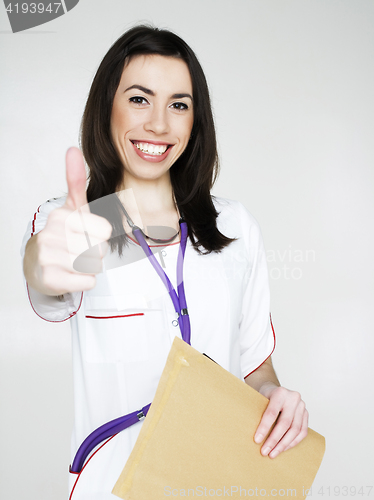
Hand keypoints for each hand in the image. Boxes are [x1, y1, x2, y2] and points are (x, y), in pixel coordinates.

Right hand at [24, 147, 111, 295]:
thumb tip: (72, 149)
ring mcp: (49, 256)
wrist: (38, 263)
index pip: (105, 230)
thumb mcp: (72, 207)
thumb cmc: (63, 235)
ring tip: (72, 261)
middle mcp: (52, 234)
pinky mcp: (50, 278)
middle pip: (100, 249)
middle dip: (95, 252)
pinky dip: (84, 281)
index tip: (85, 234)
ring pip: (94, 266)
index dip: (100, 235)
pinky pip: (87, 281)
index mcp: (62, 215)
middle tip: (78, 249)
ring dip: (88, 266)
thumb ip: (75, 180)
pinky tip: (69, 274)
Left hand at [254, 384, 307, 457]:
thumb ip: (259, 412)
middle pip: (285, 423)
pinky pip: (302, 432)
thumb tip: (255, 435)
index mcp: (280, 392)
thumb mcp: (260, 399)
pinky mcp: (306, 414)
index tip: (257, 440)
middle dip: (274, 440)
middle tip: (265, 451)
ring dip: (283, 445)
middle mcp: (293, 398)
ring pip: (295, 430)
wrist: (276, 391)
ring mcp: (301, 406)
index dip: (264, 428)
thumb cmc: (266, 396)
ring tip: (273, 453)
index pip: (272, 413)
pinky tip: (283, 448)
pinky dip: (293, 442)